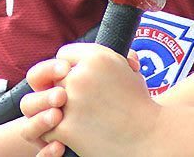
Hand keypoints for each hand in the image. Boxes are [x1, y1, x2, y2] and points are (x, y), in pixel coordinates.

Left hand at [18, 44, 157, 156]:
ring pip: (41, 103)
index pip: (63, 55)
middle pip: (50, 78)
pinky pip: (46, 129)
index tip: (75, 80)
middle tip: (70, 101)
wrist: (152, 139)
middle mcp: (80, 75)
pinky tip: (68, 137)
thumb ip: (109, 58)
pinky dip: (54, 135)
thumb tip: (95, 57)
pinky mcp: (66, 127)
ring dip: (48, 111)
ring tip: (63, 118)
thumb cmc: (140, 106)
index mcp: (96, 56)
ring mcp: (70, 101)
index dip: (67, 68)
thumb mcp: (128, 71)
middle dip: (58, 88)